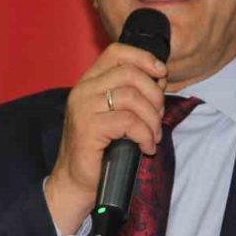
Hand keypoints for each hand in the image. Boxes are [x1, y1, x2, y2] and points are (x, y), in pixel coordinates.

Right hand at [43, 43, 166, 234]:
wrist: (75, 181)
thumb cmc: (99, 150)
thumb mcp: (114, 114)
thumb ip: (131, 94)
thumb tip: (160, 80)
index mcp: (89, 83)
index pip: (117, 53)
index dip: (143, 58)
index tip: (161, 74)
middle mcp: (83, 90)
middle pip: (129, 73)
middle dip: (154, 95)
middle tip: (158, 117)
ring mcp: (84, 108)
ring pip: (132, 98)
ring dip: (152, 119)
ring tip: (153, 136)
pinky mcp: (89, 128)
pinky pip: (129, 122)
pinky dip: (145, 135)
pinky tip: (146, 147)